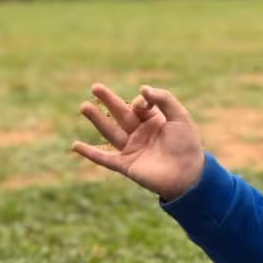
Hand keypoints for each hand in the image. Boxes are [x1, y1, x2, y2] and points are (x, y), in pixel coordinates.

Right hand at [72, 84, 204, 200]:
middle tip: (95, 87)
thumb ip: (163, 99)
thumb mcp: (180, 116)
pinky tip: (75, 145)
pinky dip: (90, 153)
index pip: (139, 106)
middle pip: (120, 114)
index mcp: (154, 121)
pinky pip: (104, 159)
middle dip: (108, 100)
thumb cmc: (187, 145)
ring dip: (97, 119)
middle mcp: (141, 133)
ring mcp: (132, 149)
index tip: (146, 104)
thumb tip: (142, 89)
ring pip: (110, 131)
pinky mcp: (126, 165)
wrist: (188, 175)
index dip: (141, 101)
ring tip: (84, 106)